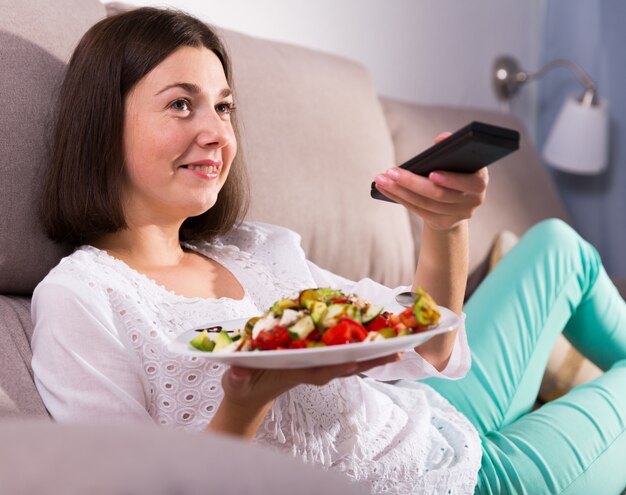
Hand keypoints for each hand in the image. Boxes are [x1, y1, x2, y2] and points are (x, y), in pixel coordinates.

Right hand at [222, 353, 400, 409]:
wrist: (250, 394)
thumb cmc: (243, 387)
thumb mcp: (236, 383)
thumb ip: (237, 379)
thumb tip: (238, 374)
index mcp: (293, 374)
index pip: (318, 371)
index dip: (335, 366)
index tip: (354, 362)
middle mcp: (311, 370)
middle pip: (343, 365)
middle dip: (368, 359)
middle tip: (396, 351)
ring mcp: (315, 366)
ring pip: (347, 359)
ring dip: (371, 354)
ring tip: (398, 345)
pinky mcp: (316, 360)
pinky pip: (342, 353)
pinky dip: (359, 347)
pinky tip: (375, 338)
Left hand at [373, 133, 488, 231]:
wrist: (459, 200)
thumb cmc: (457, 171)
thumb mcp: (459, 160)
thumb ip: (452, 149)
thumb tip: (442, 138)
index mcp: (479, 183)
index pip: (467, 183)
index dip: (450, 179)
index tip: (431, 173)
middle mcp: (472, 202)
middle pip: (439, 194)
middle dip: (412, 182)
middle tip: (391, 171)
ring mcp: (457, 215)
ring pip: (424, 203)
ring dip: (399, 191)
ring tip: (381, 179)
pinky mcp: (441, 223)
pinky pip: (417, 210)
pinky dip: (399, 198)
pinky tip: (385, 188)